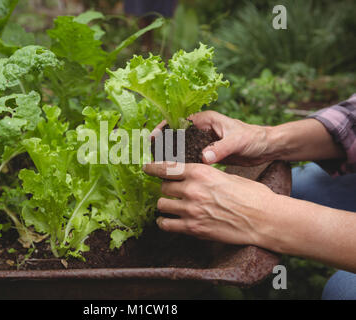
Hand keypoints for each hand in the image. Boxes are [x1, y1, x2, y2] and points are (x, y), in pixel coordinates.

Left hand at [143, 161, 276, 245]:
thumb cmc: (251, 195)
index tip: (146, 168)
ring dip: (165, 205)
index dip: (153, 168)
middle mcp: (192, 189)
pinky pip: (166, 224)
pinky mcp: (193, 228)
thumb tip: (191, 177)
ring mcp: (191, 210)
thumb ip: (204, 176)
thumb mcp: (226, 176)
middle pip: (163, 186)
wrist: (264, 219)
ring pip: (161, 204)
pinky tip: (167, 221)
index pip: (167, 168)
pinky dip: (164, 222)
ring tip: (172, 206)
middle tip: (172, 191)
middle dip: (166, 188)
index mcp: (201, 172)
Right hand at [151, 111, 271, 165]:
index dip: (164, 128)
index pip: (179, 121)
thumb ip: (220, 149)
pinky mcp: (208, 153)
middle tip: (151, 155)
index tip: (153, 138)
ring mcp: (204, 142)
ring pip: (182, 147)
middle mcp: (202, 130)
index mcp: (206, 120)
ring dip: (171, 155)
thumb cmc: (254, 138)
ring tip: (158, 165)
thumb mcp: (237, 141)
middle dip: (163, 143)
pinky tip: (174, 172)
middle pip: (176, 135)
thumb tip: (204, 158)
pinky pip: (190, 157)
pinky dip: (182, 163)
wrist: (267, 148)